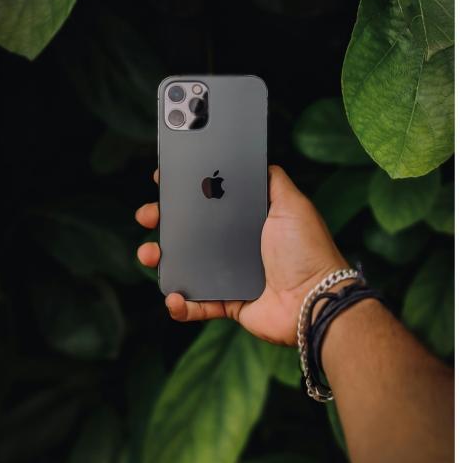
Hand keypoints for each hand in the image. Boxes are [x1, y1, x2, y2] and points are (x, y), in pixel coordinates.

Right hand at [136, 165, 347, 345]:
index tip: (164, 182)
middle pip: (192, 231)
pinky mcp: (229, 303)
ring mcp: (231, 275)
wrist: (314, 300)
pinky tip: (173, 296)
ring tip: (149, 255)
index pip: (211, 201)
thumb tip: (257, 159)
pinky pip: (198, 304)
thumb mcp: (292, 203)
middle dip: (164, 223)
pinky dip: (181, 303)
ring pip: (187, 266)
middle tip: (148, 216)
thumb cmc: (306, 250)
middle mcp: (238, 245)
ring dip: (162, 260)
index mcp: (250, 219)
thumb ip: (272, 179)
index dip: (187, 192)